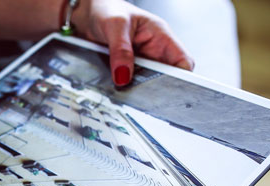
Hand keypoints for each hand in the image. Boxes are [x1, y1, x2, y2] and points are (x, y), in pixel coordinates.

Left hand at [72, 0, 194, 85]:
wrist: (87, 14)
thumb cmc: (107, 9)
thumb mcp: (115, 25)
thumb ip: (120, 50)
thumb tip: (123, 76)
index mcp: (160, 36)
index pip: (183, 61)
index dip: (182, 77)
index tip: (170, 89)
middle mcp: (152, 50)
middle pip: (165, 77)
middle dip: (155, 87)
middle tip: (139, 92)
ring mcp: (139, 62)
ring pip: (145, 83)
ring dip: (136, 88)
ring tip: (123, 88)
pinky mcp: (124, 69)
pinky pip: (128, 83)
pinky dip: (123, 87)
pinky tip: (114, 87)